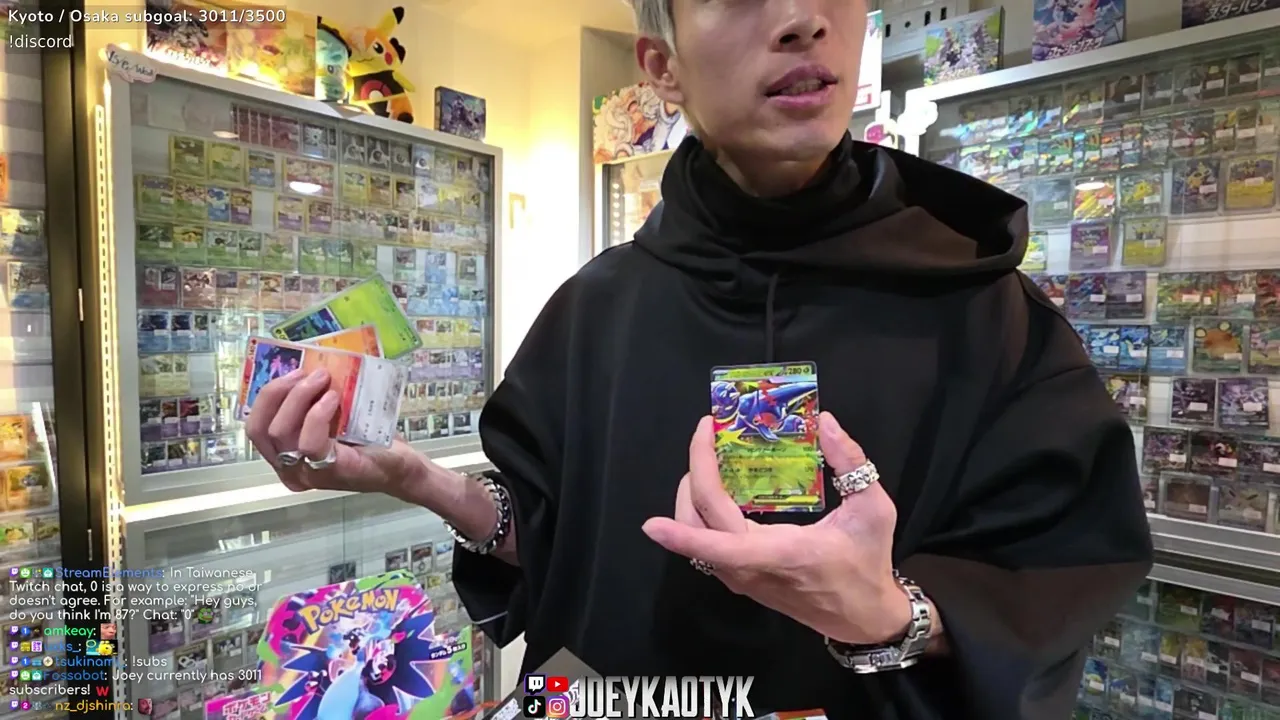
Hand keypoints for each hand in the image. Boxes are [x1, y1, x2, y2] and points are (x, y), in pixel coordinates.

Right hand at [244, 368, 427, 499]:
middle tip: (306, 372)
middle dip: (277, 392)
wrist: (401, 465)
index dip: (267, 396)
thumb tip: (308, 365)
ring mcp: (306, 473)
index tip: (292, 371)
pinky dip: (317, 415)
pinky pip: (309, 442)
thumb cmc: (368, 441)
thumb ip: (316, 400)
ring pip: (280, 433)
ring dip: (298, 397)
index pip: (256, 426)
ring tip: (324, 380)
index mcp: (285, 454)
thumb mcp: (336, 415)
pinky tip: (333, 399)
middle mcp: (289, 468)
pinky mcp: (328, 472)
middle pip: (259, 429)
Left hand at [641, 412, 909, 644]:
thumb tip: (826, 422)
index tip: (650, 523)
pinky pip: (707, 546)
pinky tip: (719, 486)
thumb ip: (851, 462)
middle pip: (699, 525)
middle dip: (693, 475)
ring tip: (709, 457)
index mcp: (780, 553)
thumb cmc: (868, 563)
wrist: (864, 618)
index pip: (718, 546)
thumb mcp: (875, 508)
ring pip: (696, 539)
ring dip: (690, 496)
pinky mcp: (741, 580)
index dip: (680, 536)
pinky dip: (701, 514)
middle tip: (707, 435)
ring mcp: (742, 578)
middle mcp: (751, 569)